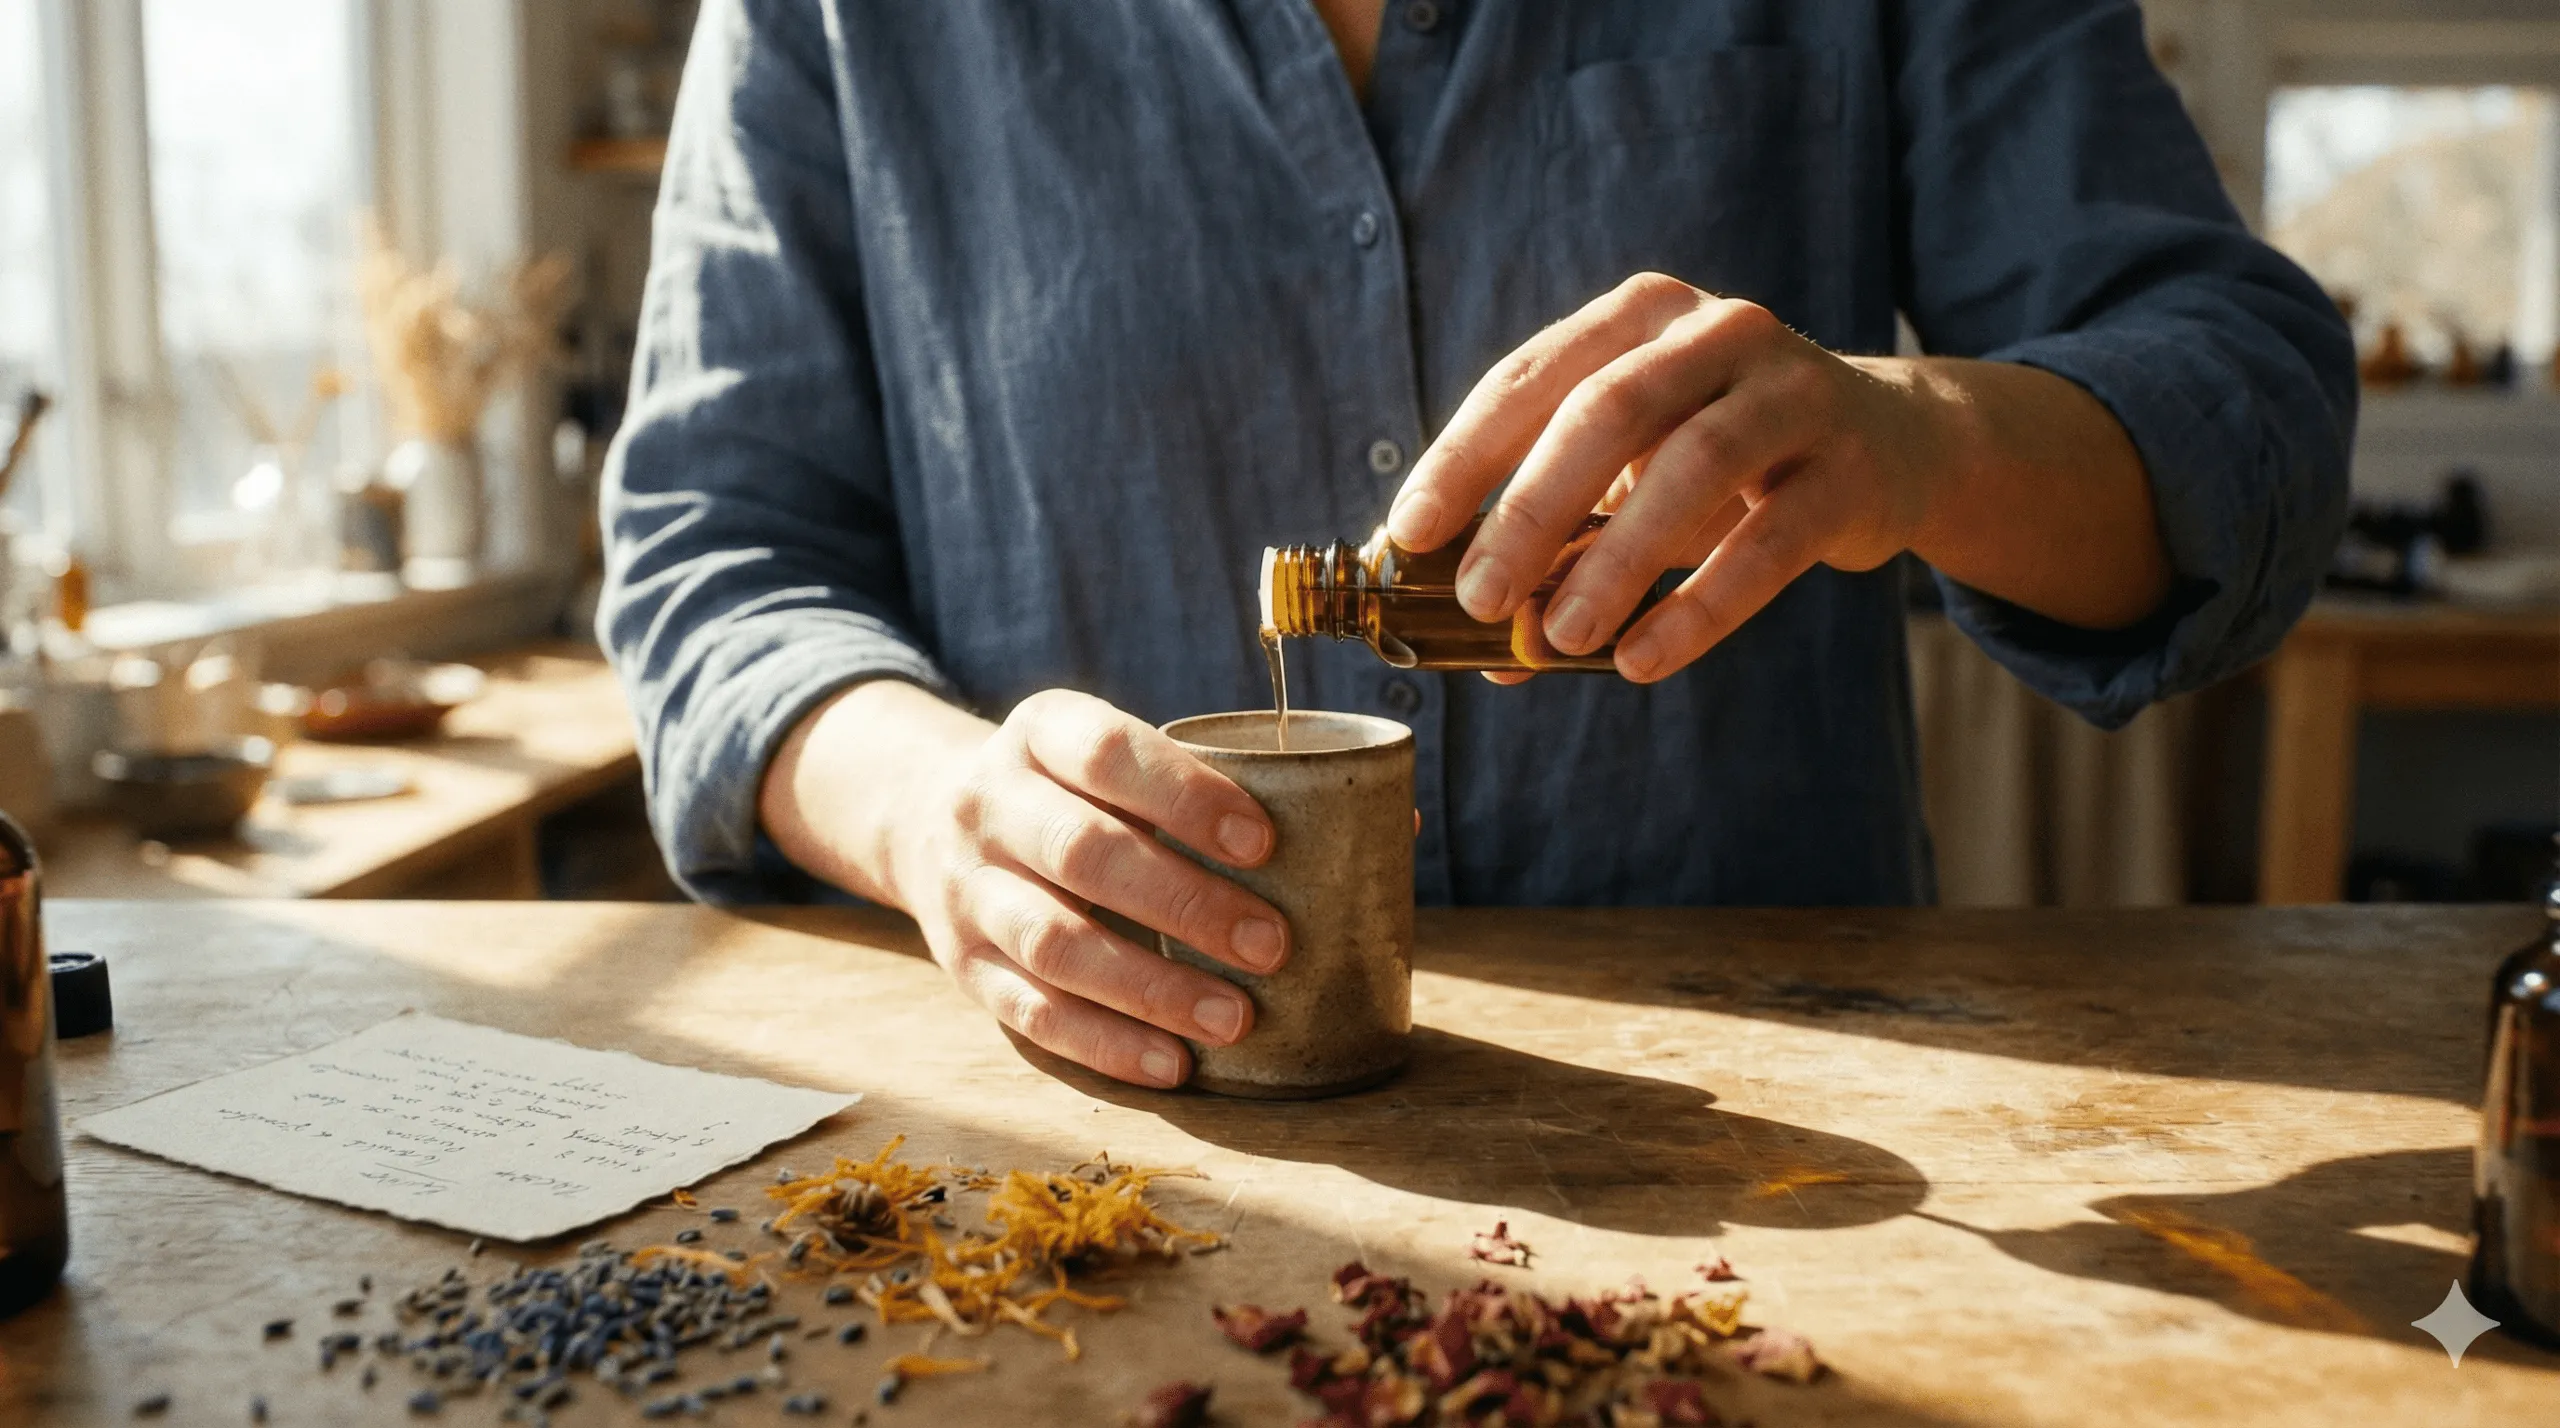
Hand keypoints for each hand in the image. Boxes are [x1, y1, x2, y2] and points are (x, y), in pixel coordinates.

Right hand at [875, 688, 1285, 1088]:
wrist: (926, 819)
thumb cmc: (1070, 790)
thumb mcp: (1105, 756)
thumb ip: (1199, 783)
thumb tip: (1373, 826)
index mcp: (1039, 733)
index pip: (1106, 752)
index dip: (1185, 796)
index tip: (1263, 842)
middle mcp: (988, 805)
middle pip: (1082, 852)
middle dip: (1186, 903)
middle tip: (1273, 945)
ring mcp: (967, 889)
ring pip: (1055, 944)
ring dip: (1152, 989)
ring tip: (1235, 1018)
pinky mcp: (963, 966)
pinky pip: (1032, 1014)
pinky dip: (1108, 1044)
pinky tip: (1173, 1064)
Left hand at [1385, 273, 1954, 682]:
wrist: (1890, 445)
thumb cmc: (1725, 462)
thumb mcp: (1635, 476)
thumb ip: (1562, 544)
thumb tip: (1480, 650)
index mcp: (1639, 316)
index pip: (1530, 378)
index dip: (1463, 458)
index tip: (1408, 534)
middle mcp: (1717, 330)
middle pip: (1606, 411)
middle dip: (1531, 509)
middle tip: (1477, 597)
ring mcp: (1793, 392)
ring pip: (1692, 467)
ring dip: (1614, 561)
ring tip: (1558, 636)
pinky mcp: (1849, 468)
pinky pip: (1769, 541)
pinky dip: (1699, 607)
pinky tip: (1642, 659)